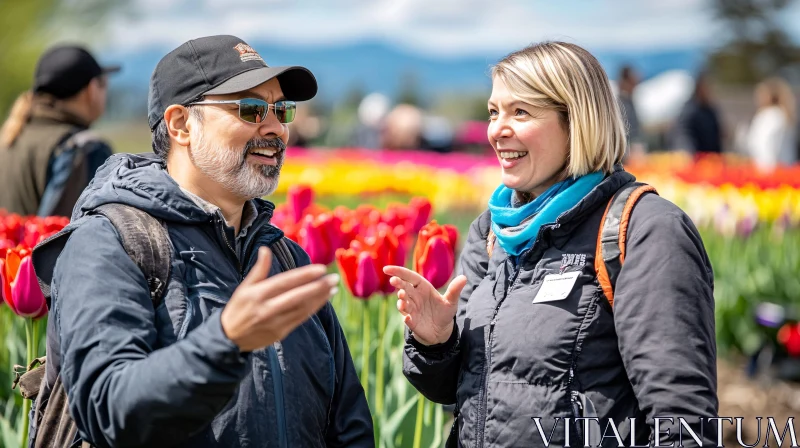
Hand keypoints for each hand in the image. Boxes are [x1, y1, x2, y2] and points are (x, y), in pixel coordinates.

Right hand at [221, 247, 338, 351]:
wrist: (229, 339)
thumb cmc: (238, 308)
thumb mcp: (244, 287)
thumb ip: (259, 269)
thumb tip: (265, 249)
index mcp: (257, 294)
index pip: (285, 282)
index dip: (304, 275)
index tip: (321, 269)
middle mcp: (267, 308)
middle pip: (297, 296)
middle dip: (318, 287)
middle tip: (334, 278)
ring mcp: (275, 322)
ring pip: (302, 309)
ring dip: (320, 298)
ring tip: (333, 288)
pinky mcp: (281, 333)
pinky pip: (301, 319)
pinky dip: (314, 309)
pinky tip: (323, 300)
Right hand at [383, 265, 466, 345]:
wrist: (441, 331)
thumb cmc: (444, 312)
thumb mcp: (451, 301)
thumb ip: (455, 290)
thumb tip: (464, 278)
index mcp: (422, 287)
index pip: (409, 276)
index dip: (398, 271)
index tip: (387, 269)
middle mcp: (414, 296)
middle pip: (403, 287)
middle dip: (398, 284)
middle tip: (394, 281)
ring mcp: (411, 308)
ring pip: (403, 302)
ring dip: (401, 301)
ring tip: (402, 299)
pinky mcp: (411, 321)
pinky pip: (407, 318)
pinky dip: (407, 318)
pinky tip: (408, 318)